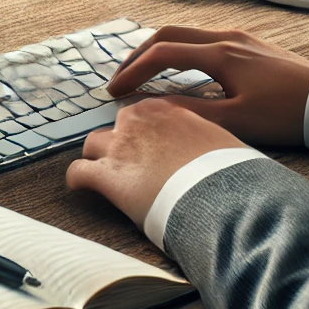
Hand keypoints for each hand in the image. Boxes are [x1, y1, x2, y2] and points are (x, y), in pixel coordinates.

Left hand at [66, 98, 245, 227]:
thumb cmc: (231, 173)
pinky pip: (78, 173)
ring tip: (107, 176)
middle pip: (117, 126)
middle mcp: (136, 122)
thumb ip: (206, 137)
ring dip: (97, 158)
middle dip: (122, 143)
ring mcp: (118, 147)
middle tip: (134, 165)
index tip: (152, 148)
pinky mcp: (106, 176)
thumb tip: (215, 149)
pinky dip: (78, 180)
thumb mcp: (221, 142)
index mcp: (164, 110)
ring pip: (92, 145)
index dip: (146, 133)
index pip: (143, 113)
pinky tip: (83, 188)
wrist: (224, 198)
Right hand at [107, 26, 308, 146]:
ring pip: (184, 33)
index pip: (161, 54)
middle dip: (137, 55)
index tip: (115, 91)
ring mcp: (237, 37)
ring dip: (156, 50)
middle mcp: (224, 37)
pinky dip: (178, 49)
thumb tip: (152, 108)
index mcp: (219, 54)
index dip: (133, 71)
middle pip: (166, 34)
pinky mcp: (248, 44)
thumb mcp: (239, 122)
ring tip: (141, 72)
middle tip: (119, 78)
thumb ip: (192, 113)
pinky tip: (177, 68)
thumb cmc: (288, 114)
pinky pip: (201, 38)